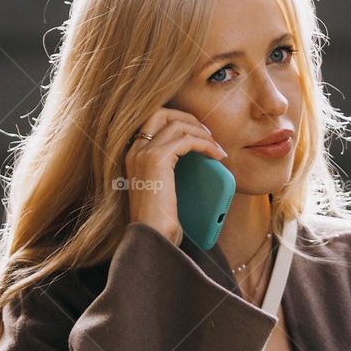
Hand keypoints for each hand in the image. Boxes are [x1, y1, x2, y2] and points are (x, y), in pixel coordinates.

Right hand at [123, 107, 226, 246]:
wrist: (152, 237)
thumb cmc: (160, 223)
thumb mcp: (163, 191)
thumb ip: (170, 172)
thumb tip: (199, 163)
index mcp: (132, 156)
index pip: (153, 122)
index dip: (178, 122)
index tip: (198, 134)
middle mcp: (134, 150)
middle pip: (161, 113)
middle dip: (188, 117)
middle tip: (208, 133)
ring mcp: (143, 153)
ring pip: (176, 123)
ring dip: (201, 131)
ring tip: (217, 146)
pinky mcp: (156, 159)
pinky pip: (187, 139)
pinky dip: (206, 143)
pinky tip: (217, 155)